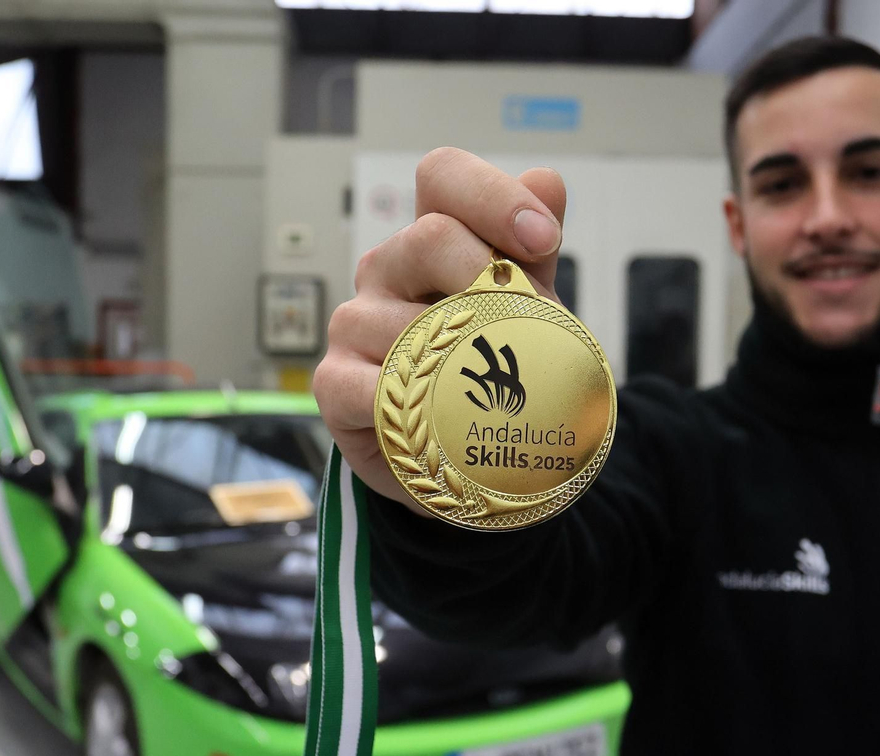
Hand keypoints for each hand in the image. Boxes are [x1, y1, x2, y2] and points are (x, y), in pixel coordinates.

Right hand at [313, 147, 566, 510]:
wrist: (465, 455)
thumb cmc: (489, 370)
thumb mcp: (527, 311)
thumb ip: (533, 252)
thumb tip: (545, 181)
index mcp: (433, 240)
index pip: (443, 176)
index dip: (491, 194)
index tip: (541, 238)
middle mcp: (388, 269)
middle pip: (429, 236)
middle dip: (487, 274)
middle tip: (526, 321)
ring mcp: (354, 322)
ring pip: (402, 317)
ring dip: (457, 354)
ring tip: (490, 390)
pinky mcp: (334, 382)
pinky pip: (366, 385)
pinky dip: (409, 402)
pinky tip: (439, 418)